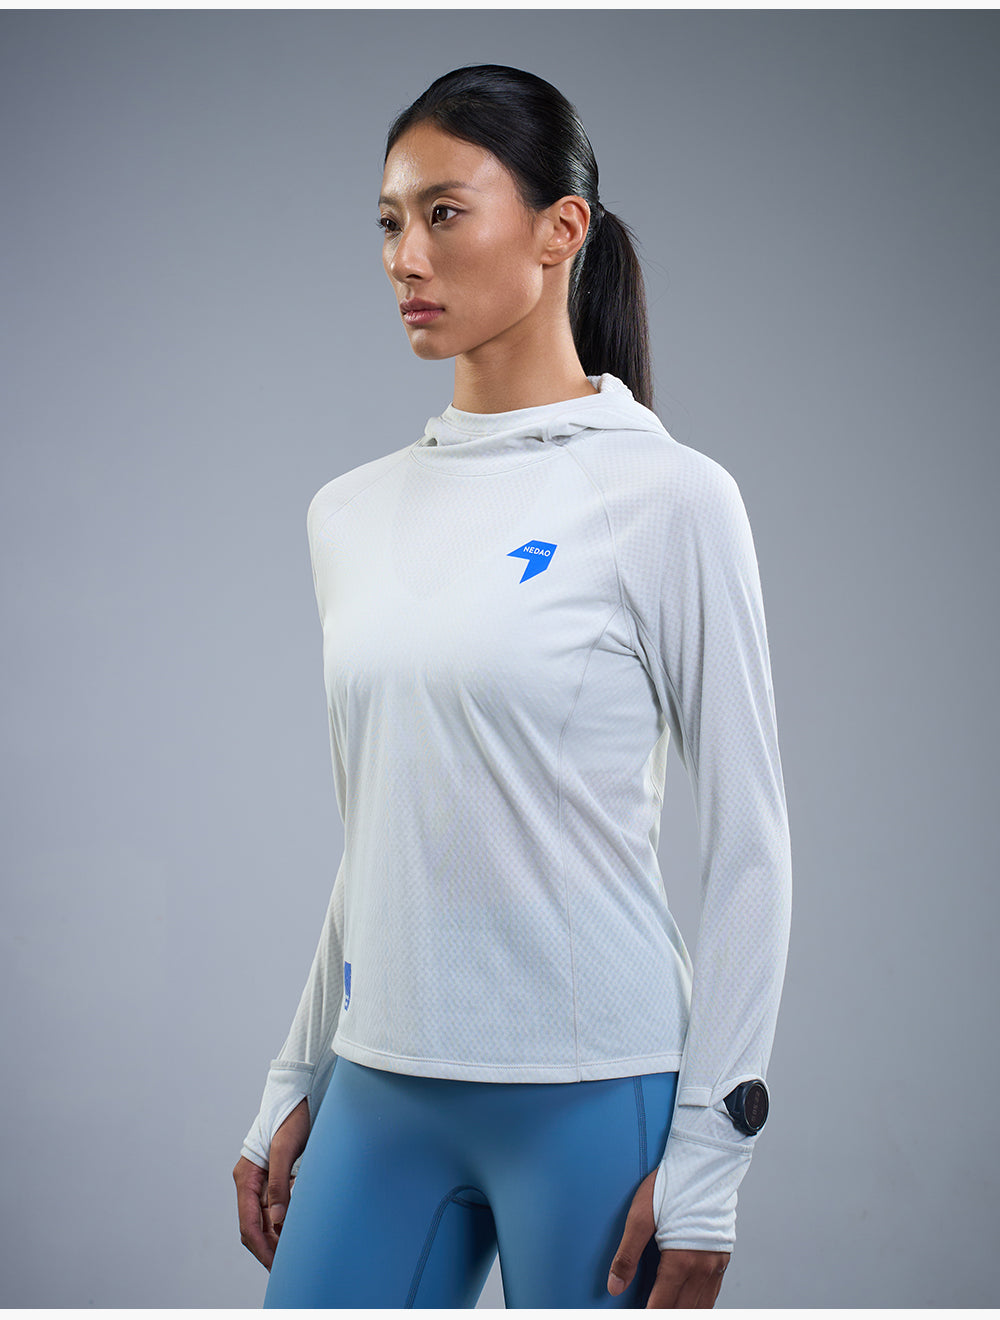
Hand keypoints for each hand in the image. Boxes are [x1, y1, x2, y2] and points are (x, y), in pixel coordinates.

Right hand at [233, 1097, 310, 1269]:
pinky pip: (275, 1208)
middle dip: (269, 1248)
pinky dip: (284, 1223)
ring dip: (277, 1238)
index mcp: (246, 1177)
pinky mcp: (275, 1178)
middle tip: (288, 1266)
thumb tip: (277, 1219)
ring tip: (294, 1254)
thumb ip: (279, 1183)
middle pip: (255, 1227)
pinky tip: (296, 1232)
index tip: (275, 1265)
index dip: (261, 1247)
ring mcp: (262, 1182)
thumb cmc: (290, 1117)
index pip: (248, 1224)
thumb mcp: (285, 1149)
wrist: (298, 1095)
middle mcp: (250, 1183)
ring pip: (265, 1220)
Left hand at [607, 1168, 729, 1307]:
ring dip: (682, 1312)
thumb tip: (614, 1286)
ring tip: (665, 1311)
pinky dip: (699, 1305)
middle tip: (648, 1313)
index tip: (636, 1317)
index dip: (648, 1315)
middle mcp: (703, 1269)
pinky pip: (712, 1294)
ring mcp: (716, 1265)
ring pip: (700, 1307)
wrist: (706, 1163)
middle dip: (664, 1315)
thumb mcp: (641, 1216)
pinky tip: (688, 1304)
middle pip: (682, 1310)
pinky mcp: (723, 1257)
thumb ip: (627, 1254)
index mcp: (681, 1261)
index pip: (661, 1305)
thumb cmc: (673, 1184)